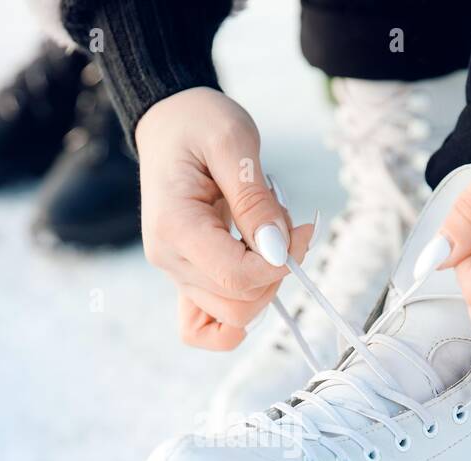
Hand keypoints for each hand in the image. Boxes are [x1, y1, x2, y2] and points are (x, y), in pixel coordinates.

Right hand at [135, 87, 314, 349]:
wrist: (170, 122)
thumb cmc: (199, 123)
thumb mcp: (234, 142)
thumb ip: (256, 200)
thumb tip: (278, 251)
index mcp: (175, 227)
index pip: (237, 277)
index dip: (279, 264)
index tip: (301, 228)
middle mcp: (169, 259)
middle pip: (238, 304)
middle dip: (276, 272)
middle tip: (285, 225)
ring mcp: (174, 272)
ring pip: (232, 316)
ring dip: (264, 285)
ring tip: (265, 237)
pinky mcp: (184, 277)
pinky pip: (202, 327)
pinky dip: (233, 321)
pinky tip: (254, 286)